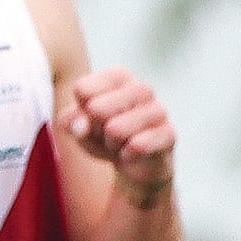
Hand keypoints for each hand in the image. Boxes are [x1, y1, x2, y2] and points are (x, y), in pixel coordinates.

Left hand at [63, 68, 175, 199]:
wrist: (137, 163)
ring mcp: (158, 110)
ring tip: (115, 145)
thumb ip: (72, 121)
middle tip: (103, 134)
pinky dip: (127, 154)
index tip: (90, 118)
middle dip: (94, 129)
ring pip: (117, 128)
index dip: (81, 111)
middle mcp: (141, 89)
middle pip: (98, 108)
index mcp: (118, 78)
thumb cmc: (106, 135)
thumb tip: (79, 125)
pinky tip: (127, 155)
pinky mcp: (168, 134)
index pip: (84, 89)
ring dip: (110, 142)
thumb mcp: (82, 127)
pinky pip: (140, 144)